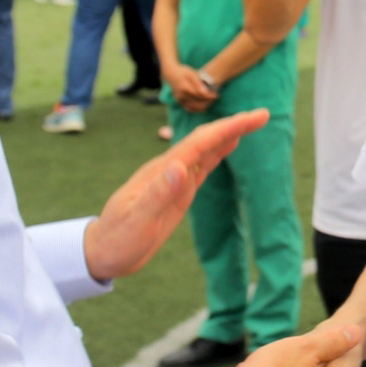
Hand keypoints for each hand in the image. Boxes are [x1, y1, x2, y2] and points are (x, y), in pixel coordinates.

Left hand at [83, 109, 268, 281]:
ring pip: (204, 150)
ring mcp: (173, 180)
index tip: (253, 117)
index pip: (199, 143)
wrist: (102, 251)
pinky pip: (200, 167)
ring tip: (252, 123)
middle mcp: (168, 170)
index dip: (227, 128)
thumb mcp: (137, 221)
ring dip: (227, 135)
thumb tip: (181, 167)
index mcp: (161, 172)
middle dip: (233, 125)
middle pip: (204, 140)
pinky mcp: (176, 193)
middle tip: (263, 115)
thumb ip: (158, 194)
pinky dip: (216, 154)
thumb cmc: (117, 239)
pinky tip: (226, 147)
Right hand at [166, 64, 216, 112]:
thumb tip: (205, 91)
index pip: (200, 95)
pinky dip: (198, 109)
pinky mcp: (180, 102)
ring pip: (195, 108)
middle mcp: (182, 96)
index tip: (216, 95)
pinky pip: (190, 109)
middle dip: (208, 101)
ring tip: (211, 101)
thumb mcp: (191, 73)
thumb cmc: (183, 72)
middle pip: (198, 103)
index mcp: (185, 88)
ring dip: (204, 106)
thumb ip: (198, 82)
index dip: (209, 96)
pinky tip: (204, 105)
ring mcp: (180, 100)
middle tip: (215, 98)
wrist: (171, 74)